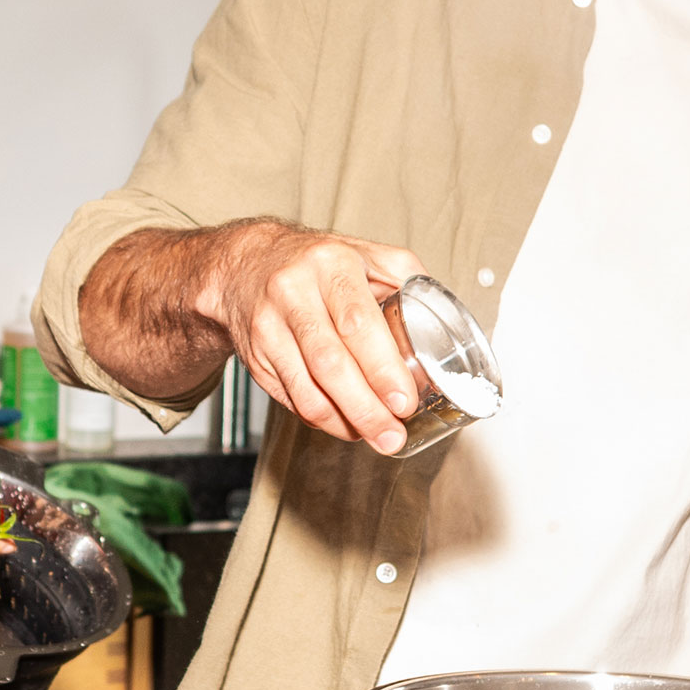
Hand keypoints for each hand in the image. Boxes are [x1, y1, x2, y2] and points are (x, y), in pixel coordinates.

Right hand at [199, 222, 426, 453]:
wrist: (245, 264)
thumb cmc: (315, 261)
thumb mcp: (361, 252)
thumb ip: (403, 275)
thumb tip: (444, 311)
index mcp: (330, 264)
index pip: (357, 323)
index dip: (382, 368)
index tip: (405, 400)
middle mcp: (293, 292)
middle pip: (330, 363)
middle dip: (366, 407)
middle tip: (393, 435)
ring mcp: (268, 326)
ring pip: (306, 388)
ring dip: (344, 421)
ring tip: (375, 437)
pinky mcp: (254, 356)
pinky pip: (290, 398)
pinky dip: (321, 419)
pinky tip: (345, 424)